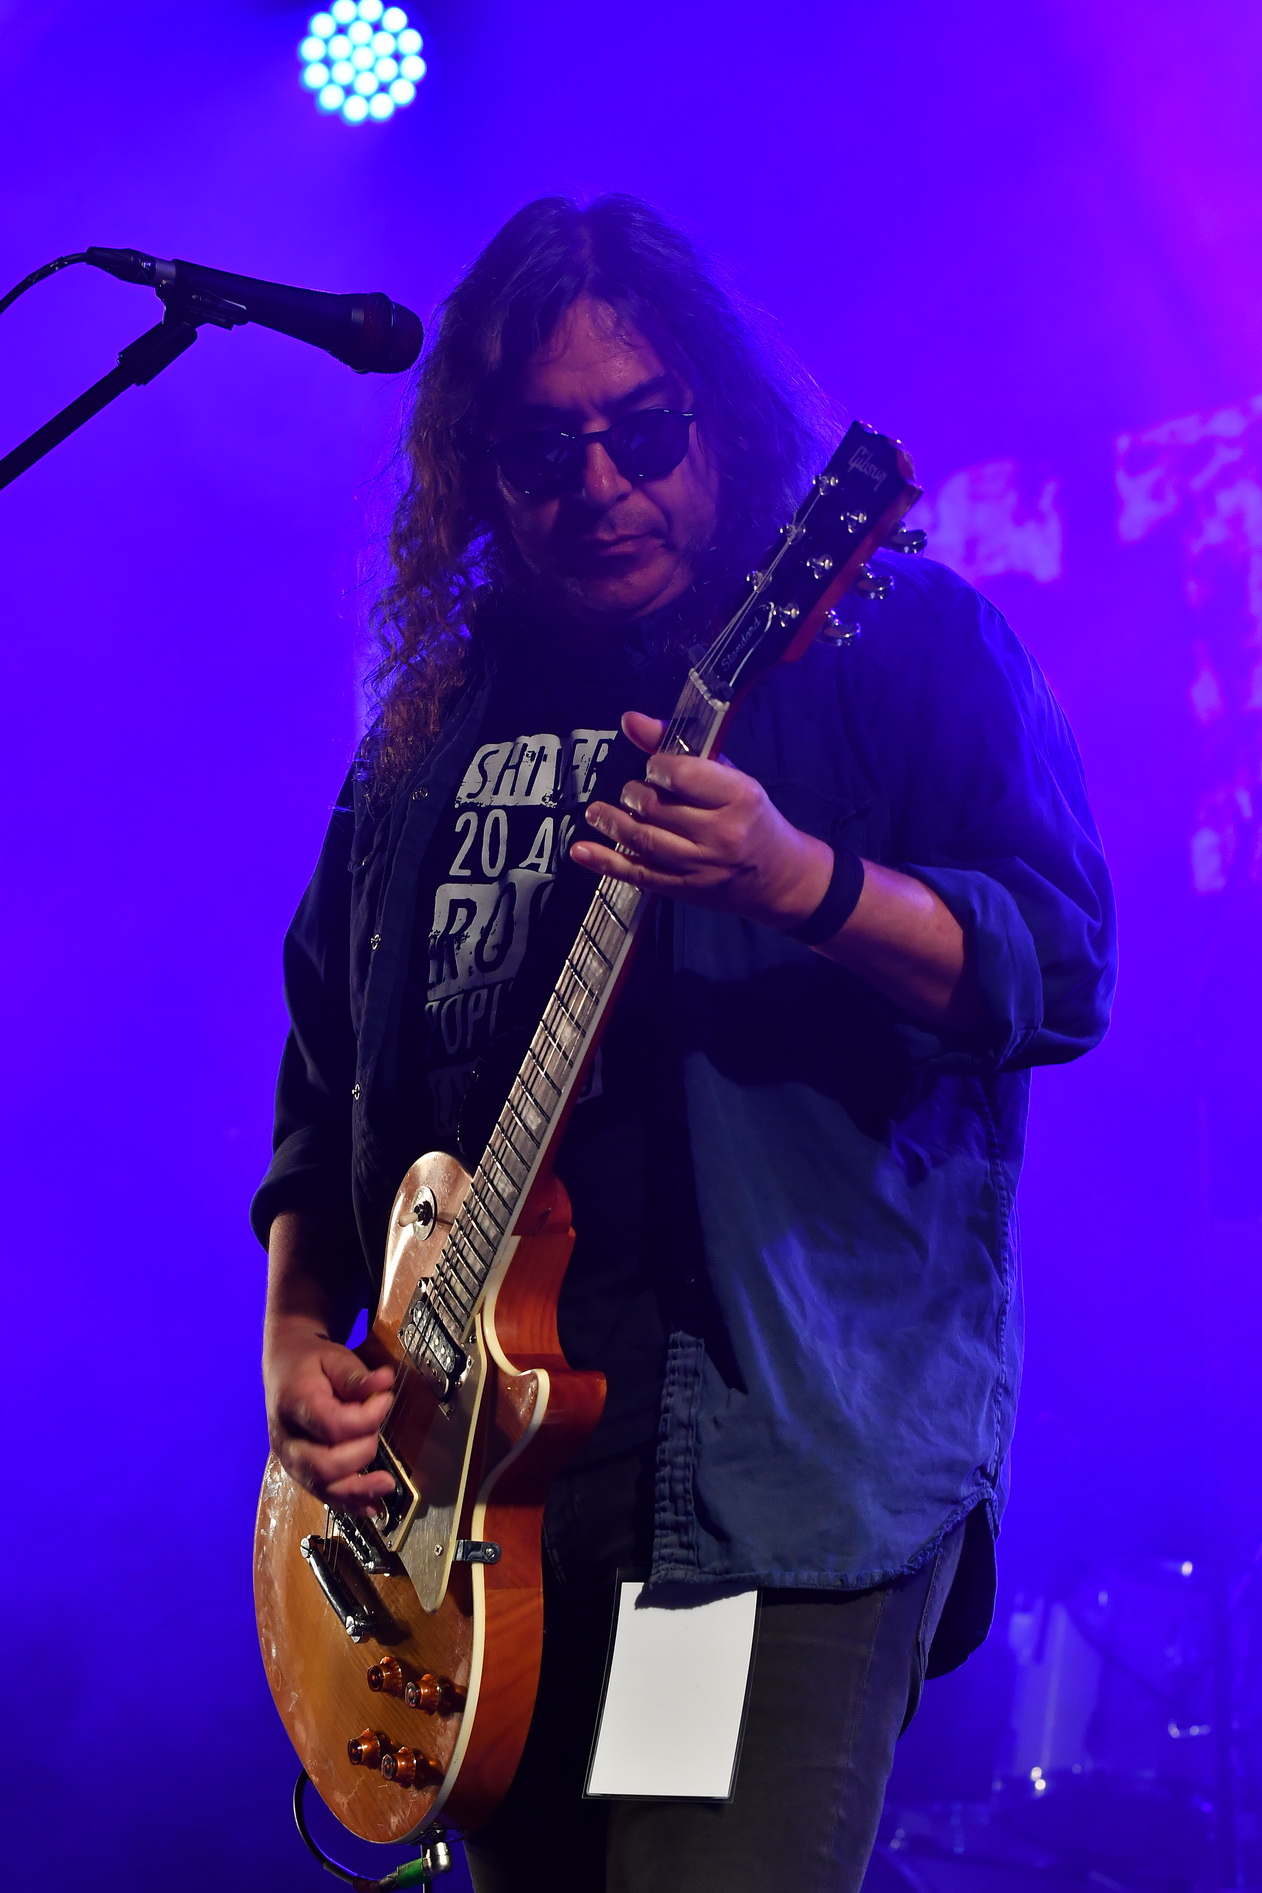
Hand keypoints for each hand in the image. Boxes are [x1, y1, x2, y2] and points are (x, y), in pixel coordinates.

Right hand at [264, 1314, 396, 1513]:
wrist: (283, 1366)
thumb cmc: (311, 1361)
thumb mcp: (334, 1357)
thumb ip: (358, 1375)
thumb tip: (385, 1382)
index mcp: (294, 1403)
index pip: (333, 1425)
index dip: (367, 1418)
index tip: (387, 1399)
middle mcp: (286, 1437)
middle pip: (324, 1464)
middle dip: (360, 1453)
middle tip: (377, 1432)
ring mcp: (288, 1458)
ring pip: (320, 1486)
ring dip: (356, 1490)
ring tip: (386, 1485)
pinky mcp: (297, 1470)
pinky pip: (321, 1493)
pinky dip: (347, 1502)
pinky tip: (371, 1507)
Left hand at [570, 711, 832, 928]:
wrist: (780, 877)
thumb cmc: (753, 818)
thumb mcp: (731, 777)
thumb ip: (682, 749)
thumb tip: (631, 720)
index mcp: (739, 796)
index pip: (682, 773)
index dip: (657, 767)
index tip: (655, 768)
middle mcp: (721, 833)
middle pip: (657, 807)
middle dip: (634, 794)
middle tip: (632, 792)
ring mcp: (702, 866)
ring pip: (643, 840)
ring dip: (612, 822)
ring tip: (598, 812)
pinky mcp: (686, 890)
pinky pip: (638, 875)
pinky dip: (605, 862)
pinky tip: (581, 850)